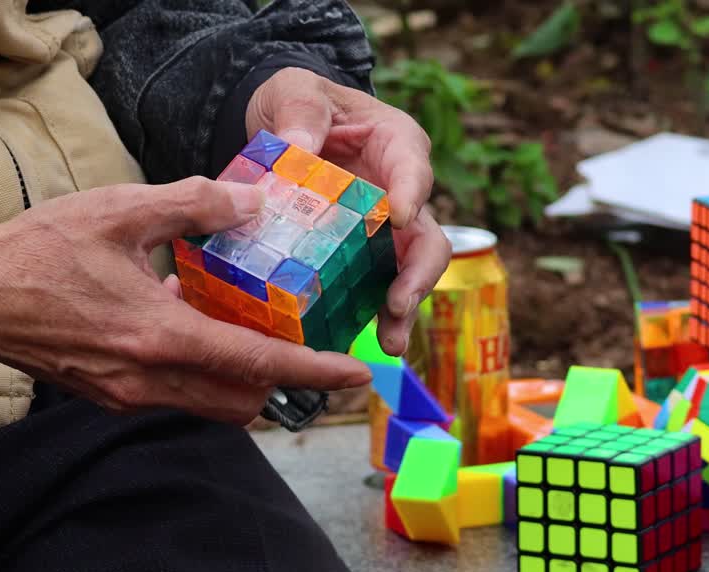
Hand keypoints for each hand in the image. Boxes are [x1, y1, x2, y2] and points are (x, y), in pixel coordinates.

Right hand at [0, 178, 372, 424]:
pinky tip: (188, 321)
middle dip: (280, 379)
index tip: (353, 375)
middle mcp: (148, 381)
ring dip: (240, 377)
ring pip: (210, 404)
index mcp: (159, 339)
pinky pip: (176, 396)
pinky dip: (201, 371)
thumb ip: (193, 204)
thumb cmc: (36, 252)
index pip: (257, 367)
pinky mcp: (110, 396)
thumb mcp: (118, 210)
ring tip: (248, 328)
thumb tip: (253, 203)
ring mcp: (127, 396)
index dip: (312, 372)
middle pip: (243, 399)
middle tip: (302, 341)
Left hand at [246, 68, 450, 355]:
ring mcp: (384, 229)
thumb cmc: (299, 102)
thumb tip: (299, 147)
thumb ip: (300, 113)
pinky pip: (372, 286)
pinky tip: (357, 342)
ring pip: (407, 271)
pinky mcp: (362, 255)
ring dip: (403, 308)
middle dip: (418, 274)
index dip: (410, 192)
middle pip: (426, 236)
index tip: (398, 216)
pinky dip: (369, 314)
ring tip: (390, 342)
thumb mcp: (295, 92)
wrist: (283, 127)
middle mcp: (401, 191)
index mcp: (396, 143)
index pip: (413, 167)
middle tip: (398, 304)